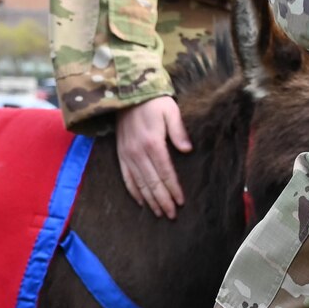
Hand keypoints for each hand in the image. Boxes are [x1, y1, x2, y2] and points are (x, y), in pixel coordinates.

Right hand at [115, 96, 191, 218]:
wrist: (126, 92)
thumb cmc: (153, 101)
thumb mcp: (170, 110)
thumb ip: (178, 130)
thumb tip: (187, 149)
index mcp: (152, 143)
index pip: (165, 172)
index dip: (173, 189)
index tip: (181, 202)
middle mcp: (138, 153)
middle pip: (152, 183)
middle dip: (163, 200)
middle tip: (172, 215)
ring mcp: (127, 155)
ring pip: (140, 184)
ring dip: (150, 200)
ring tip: (160, 213)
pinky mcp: (121, 154)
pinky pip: (126, 178)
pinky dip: (134, 192)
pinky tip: (141, 202)